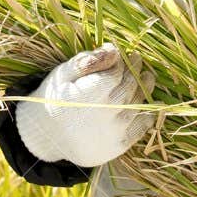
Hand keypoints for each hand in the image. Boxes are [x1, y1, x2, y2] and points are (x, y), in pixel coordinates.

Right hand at [14, 42, 157, 166]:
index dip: (120, 61)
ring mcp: (113, 133)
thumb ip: (87, 61)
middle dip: (134, 71)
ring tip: (146, 77)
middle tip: (137, 59)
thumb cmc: (55, 99)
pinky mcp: (118, 146)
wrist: (45, 136)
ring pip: (138, 104)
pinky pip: (141, 127)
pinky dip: (148, 113)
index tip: (121, 54)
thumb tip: (114, 50)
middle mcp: (105, 115)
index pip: (116, 73)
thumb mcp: (63, 75)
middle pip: (129, 87)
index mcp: (89, 95)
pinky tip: (150, 102)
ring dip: (145, 88)